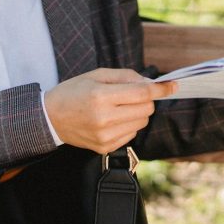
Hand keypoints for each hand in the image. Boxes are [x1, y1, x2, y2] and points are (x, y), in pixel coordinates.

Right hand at [44, 68, 176, 153]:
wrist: (50, 119)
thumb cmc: (73, 93)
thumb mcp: (96, 76)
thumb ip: (126, 77)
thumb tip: (151, 83)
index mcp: (101, 97)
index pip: (142, 94)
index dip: (161, 89)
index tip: (173, 85)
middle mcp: (104, 119)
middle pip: (146, 109)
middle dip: (145, 100)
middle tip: (130, 95)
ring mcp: (105, 136)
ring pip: (141, 122)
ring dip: (137, 113)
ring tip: (117, 107)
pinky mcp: (105, 147)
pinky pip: (131, 134)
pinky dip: (128, 125)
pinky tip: (112, 120)